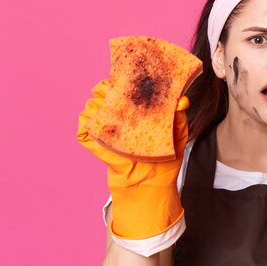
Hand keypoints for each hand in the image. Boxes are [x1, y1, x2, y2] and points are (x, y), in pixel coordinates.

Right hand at [77, 79, 188, 238]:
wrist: (151, 188)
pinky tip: (100, 122)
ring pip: (91, 107)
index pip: (122, 85)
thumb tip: (182, 100)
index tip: (126, 76)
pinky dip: (87, 124)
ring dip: (97, 104)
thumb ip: (179, 117)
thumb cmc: (166, 160)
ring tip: (110, 108)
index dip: (121, 78)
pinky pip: (84, 130)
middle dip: (106, 87)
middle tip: (116, 90)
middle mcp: (117, 117)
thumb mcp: (178, 136)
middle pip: (102, 92)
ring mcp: (105, 130)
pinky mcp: (96, 145)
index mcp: (134, 110)